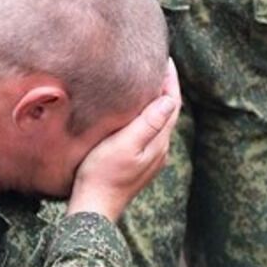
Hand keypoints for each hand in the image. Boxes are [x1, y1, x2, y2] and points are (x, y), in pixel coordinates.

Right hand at [66, 60, 180, 221]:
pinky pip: (149, 132)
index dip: (170, 81)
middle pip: (168, 111)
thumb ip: (148, 123)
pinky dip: (147, 115)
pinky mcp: (138, 163)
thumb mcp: (125, 145)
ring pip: (159, 122)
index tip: (164, 59)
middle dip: (165, 88)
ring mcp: (150, 157)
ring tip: (146, 82)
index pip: (172, 103)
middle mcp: (159, 149)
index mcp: (159, 141)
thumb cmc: (103, 174)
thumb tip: (168, 99)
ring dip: (156, 101)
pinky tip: (135, 112)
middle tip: (155, 65)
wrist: (94, 207)